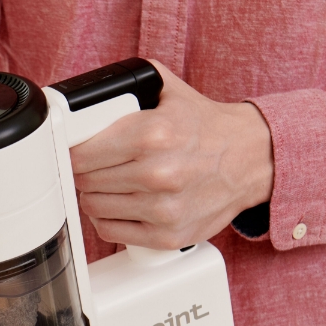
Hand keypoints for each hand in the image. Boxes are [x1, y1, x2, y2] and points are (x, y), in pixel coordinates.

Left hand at [70, 60, 273, 249]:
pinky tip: (121, 205)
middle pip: (85, 181)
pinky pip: (110, 231)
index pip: (81, 155)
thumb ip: (123, 89)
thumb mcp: (167, 91)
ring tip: (113, 182)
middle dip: (86, 171)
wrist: (252, 159)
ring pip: (93, 207)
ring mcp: (163, 209)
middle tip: (100, 164)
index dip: (73, 152)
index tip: (77, 150)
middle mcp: (158, 174)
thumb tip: (79, 100)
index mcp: (153, 134)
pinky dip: (108, 219)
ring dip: (96, 195)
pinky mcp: (167, 236)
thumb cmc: (205, 127)